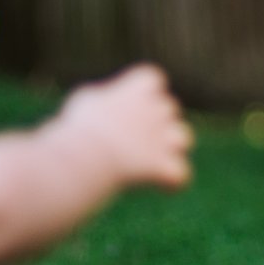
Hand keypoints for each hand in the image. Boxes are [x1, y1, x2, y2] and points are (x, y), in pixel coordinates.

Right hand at [57, 64, 194, 189]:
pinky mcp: (165, 166)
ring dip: (170, 149)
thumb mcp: (86, 103)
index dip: (145, 94)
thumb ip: (102, 101)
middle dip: (156, 122)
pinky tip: (160, 185)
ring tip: (147, 161)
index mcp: (138, 88)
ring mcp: (165, 138)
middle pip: (169, 108)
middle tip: (134, 138)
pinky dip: (172, 181)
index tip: (130, 106)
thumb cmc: (80, 127)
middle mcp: (158, 109)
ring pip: (183, 138)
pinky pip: (181, 174)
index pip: (152, 80)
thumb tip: (105, 107)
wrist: (87, 155)